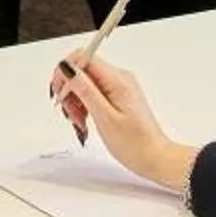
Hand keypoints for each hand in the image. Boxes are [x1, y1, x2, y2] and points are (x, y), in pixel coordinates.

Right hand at [49, 55, 197, 192]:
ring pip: (86, 83)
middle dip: (70, 90)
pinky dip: (85, 105)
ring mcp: (119, 88)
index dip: (66, 72)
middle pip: (83, 71)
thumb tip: (67, 67)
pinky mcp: (118, 97)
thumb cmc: (135, 143)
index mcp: (117, 80)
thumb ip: (85, 90)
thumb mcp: (105, 117)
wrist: (156, 159)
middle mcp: (119, 78)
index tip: (59, 92)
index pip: (83, 57)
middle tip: (70, 114)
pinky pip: (94, 93)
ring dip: (76, 100)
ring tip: (79, 122)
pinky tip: (85, 120)